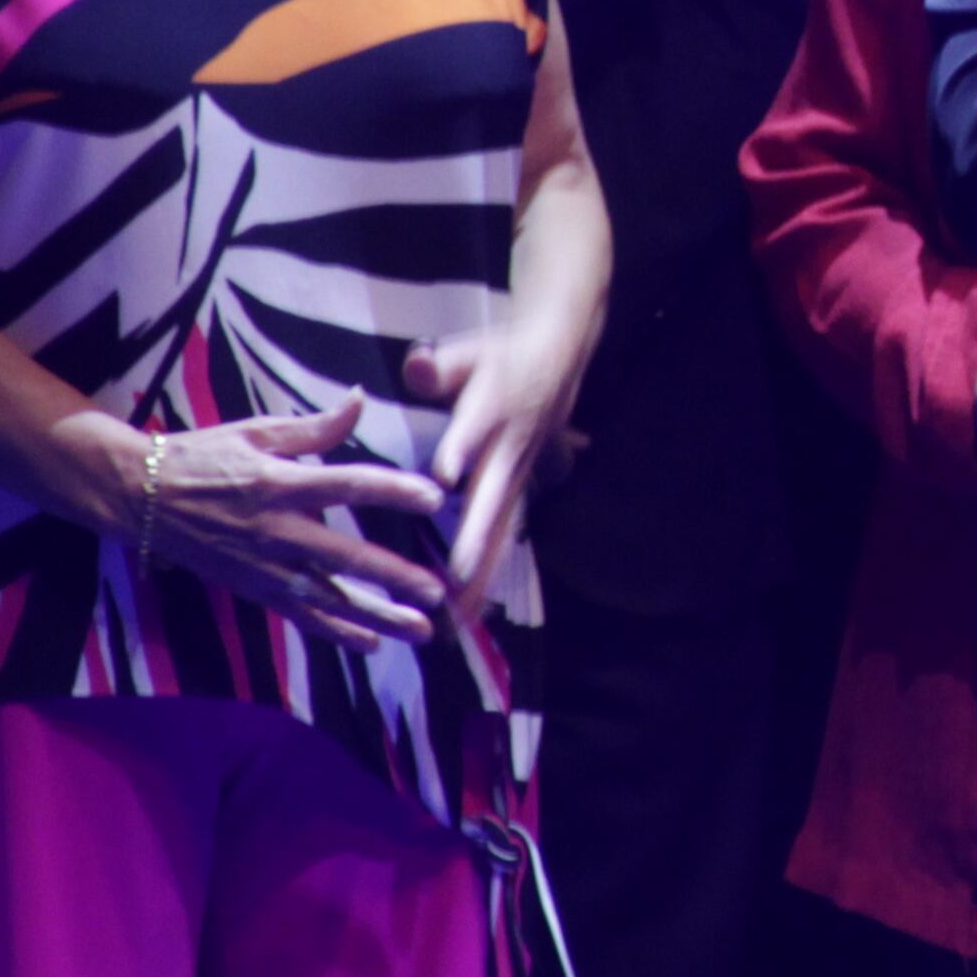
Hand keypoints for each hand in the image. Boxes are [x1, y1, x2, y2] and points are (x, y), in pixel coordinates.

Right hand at [125, 391, 457, 648]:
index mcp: (279, 482)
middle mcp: (276, 530)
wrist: (141, 497)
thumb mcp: (256, 430)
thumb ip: (315, 426)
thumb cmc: (203, 456)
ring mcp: (264, 566)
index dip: (394, 491)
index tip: (436, 500)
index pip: (349, 485)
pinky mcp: (254, 588)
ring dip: (377, 616)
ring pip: (329, 598)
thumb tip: (362, 398)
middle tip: (438, 590)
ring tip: (421, 630)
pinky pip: (301, 616)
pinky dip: (336, 632)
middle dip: (394, 575)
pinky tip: (373, 645)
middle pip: (345, 555)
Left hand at [398, 303, 602, 615]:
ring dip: (482, 577)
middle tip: (459, 579)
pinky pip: (501, 539)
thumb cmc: (500, 358)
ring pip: (500, 533)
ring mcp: (516, 476)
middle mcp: (509, 450)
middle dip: (477, 539)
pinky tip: (466, 617)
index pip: (475, 427)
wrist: (559, 359)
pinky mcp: (517, 491)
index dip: (462, 447)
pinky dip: (485, 578)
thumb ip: (438, 365)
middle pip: (492, 498)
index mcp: (492, 408)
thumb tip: (418, 366)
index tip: (445, 473)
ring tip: (458, 624)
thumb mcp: (468, 352)